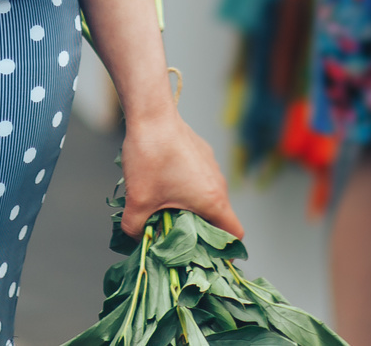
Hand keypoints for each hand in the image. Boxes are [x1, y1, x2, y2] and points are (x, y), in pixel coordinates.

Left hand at [118, 100, 239, 239]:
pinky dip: (185, 186)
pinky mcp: (200, 151)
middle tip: (175, 235)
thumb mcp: (137, 201)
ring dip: (190, 206)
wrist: (151, 114)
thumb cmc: (150, 158)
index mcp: (213, 201)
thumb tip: (136, 238)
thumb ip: (135, 228)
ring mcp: (211, 165)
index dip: (225, 251)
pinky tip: (160, 181)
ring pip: (207, 196)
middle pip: (218, 217)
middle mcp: (218, 183)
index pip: (234, 235)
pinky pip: (198, 177)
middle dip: (199, 230)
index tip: (207, 256)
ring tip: (163, 207)